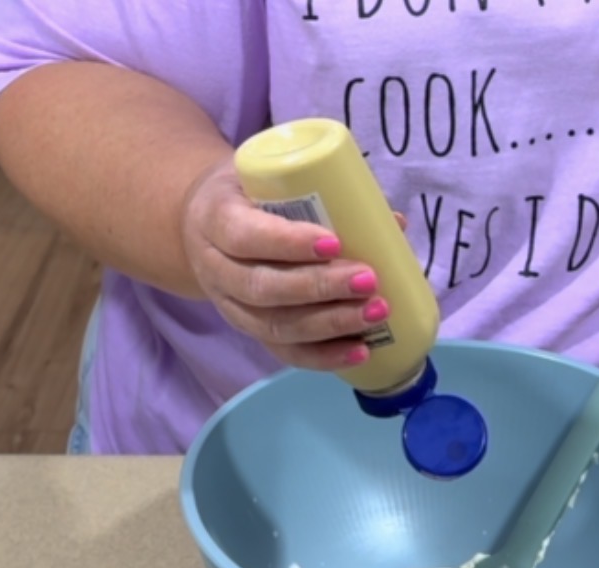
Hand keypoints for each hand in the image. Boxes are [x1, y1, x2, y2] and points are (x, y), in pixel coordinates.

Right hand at [179, 156, 405, 369]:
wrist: (205, 225)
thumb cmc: (250, 196)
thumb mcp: (271, 179)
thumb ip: (323, 193)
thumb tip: (394, 222)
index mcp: (215, 219)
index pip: (244, 236)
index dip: (288, 244)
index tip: (335, 243)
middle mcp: (216, 268)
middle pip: (263, 288)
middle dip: (321, 288)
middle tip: (369, 281)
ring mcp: (231, 306)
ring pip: (275, 326)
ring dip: (331, 324)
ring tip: (375, 314)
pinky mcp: (250, 333)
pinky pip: (285, 352)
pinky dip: (324, 357)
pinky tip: (360, 352)